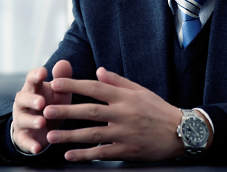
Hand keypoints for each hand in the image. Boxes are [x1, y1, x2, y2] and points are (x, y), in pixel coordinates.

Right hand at [11, 60, 72, 153]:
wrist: (43, 127)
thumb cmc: (52, 104)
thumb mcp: (59, 91)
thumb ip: (62, 78)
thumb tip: (64, 62)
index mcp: (34, 88)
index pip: (31, 79)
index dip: (36, 75)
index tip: (43, 72)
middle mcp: (24, 102)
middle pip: (23, 98)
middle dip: (31, 99)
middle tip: (41, 102)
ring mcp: (21, 119)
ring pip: (22, 119)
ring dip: (31, 120)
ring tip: (41, 122)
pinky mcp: (23, 136)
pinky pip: (24, 140)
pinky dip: (30, 144)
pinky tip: (37, 147)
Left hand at [43, 67, 185, 161]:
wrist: (181, 132)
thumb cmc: (159, 109)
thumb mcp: (141, 90)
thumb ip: (118, 81)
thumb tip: (98, 71)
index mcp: (125, 97)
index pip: (96, 88)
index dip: (75, 85)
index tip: (57, 83)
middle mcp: (123, 114)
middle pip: (90, 111)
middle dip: (66, 110)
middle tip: (46, 110)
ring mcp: (125, 133)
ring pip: (93, 134)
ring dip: (70, 135)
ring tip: (51, 135)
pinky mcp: (127, 150)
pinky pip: (102, 153)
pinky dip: (85, 155)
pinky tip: (70, 155)